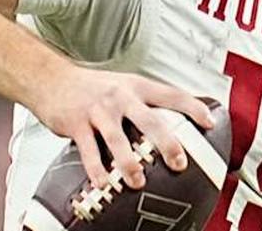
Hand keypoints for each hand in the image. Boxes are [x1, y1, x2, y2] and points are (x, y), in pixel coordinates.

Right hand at [30, 66, 213, 188]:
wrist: (52, 79)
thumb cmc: (93, 87)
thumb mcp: (124, 85)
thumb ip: (145, 102)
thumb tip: (173, 121)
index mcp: (137, 87)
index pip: (172, 94)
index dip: (193, 107)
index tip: (209, 122)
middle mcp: (121, 97)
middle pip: (150, 120)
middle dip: (167, 143)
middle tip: (179, 163)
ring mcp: (99, 111)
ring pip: (118, 140)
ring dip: (130, 164)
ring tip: (138, 181)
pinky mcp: (77, 124)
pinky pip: (89, 151)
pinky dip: (97, 170)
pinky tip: (104, 183)